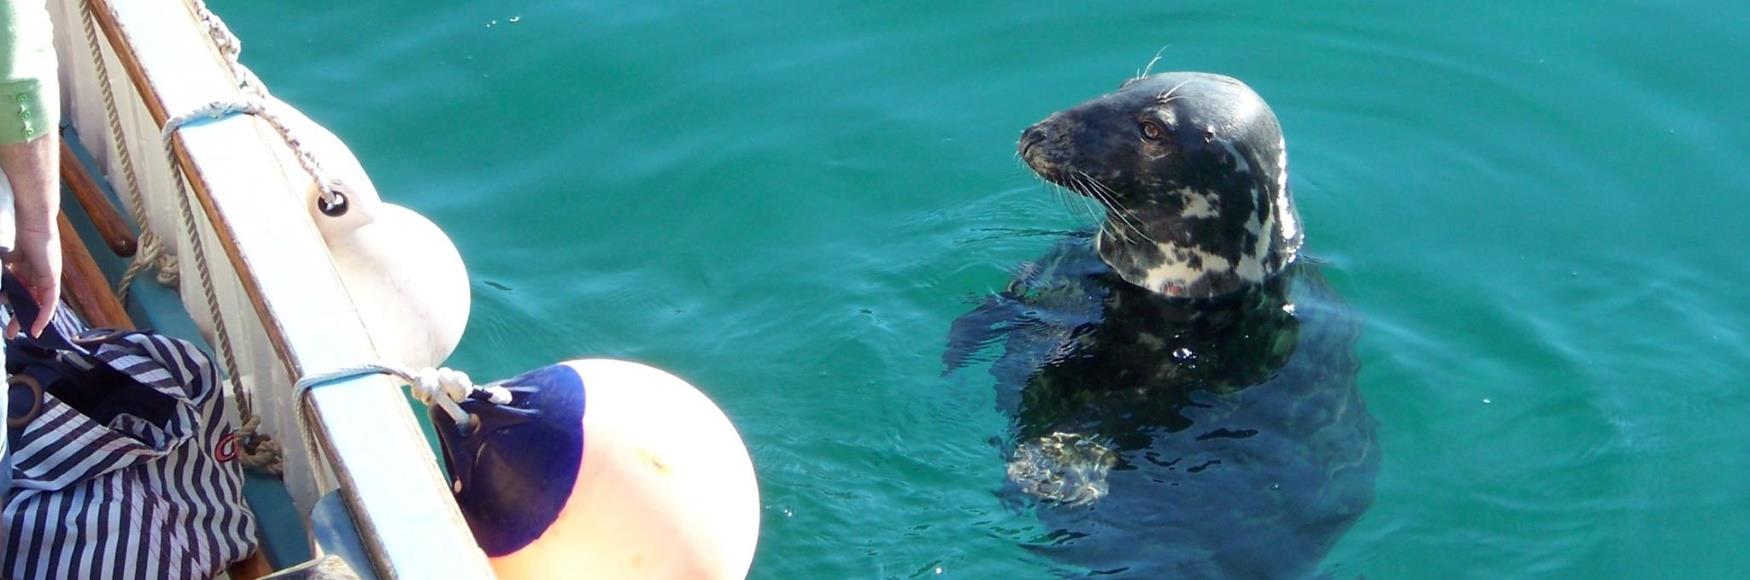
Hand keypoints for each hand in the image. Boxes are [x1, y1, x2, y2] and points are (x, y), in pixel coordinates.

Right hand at [0, 133, 62, 338]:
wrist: (33, 221)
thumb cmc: (21, 234)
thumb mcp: (10, 259)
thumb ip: (8, 272)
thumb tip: (2, 292)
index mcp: (30, 270)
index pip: (25, 293)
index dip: (18, 306)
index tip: (10, 319)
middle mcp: (41, 275)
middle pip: (31, 301)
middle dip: (21, 317)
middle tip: (11, 333)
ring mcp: (48, 277)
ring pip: (39, 303)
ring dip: (30, 319)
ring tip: (21, 332)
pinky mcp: (52, 278)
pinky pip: (49, 301)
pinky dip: (44, 314)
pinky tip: (38, 326)